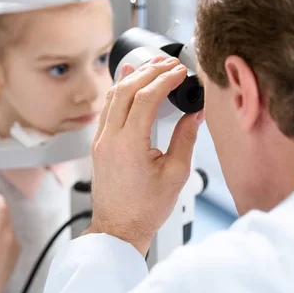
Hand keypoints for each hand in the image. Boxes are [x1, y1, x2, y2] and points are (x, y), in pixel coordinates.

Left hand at [84, 57, 203, 255]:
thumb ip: (185, 139)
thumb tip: (195, 115)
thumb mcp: (175, 175)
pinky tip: (127, 80)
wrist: (118, 229)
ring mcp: (100, 142)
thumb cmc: (144, 210)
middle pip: (126, 90)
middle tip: (169, 62)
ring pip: (112, 96)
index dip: (165, 80)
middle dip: (149, 71)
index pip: (145, 98)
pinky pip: (106, 109)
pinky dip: (118, 91)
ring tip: (152, 65)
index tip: (180, 72)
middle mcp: (109, 139)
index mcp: (128, 146)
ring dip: (133, 77)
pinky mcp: (98, 145)